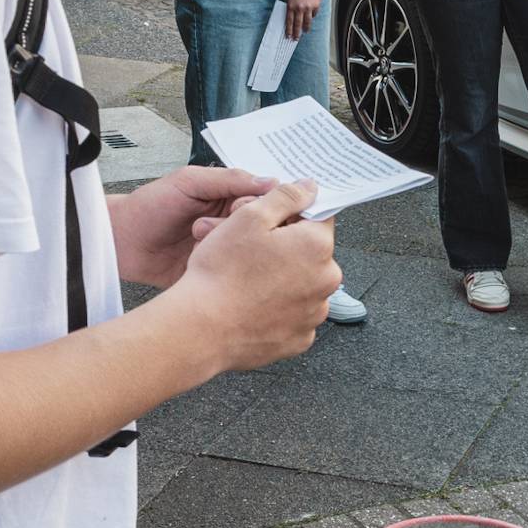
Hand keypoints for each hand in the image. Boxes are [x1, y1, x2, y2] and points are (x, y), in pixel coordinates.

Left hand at [109, 166, 275, 288]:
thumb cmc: (149, 205)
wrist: (121, 239)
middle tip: (211, 222)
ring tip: (196, 236)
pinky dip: (218, 266)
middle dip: (237, 224)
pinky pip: (230, 275)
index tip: (240, 208)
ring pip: (248, 252)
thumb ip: (229, 179)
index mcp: (230, 198)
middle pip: (262, 229)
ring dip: (223, 244)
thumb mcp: (189, 182)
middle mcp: (231, 224)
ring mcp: (224, 250)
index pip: (267, 202)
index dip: (259, 206)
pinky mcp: (214, 273)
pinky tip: (198, 257)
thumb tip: (270, 181)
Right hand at [166, 180, 341, 371]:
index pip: (319, 218)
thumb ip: (286, 197)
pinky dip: (277, 309)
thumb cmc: (221, 273)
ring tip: (247, 281)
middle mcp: (326, 282)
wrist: (202, 328)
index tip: (270, 223)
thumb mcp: (249, 217)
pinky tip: (252, 305)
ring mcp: (314, 314)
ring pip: (303, 285)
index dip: (292, 215)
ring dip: (283, 279)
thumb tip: (309, 188)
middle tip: (250, 252)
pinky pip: (293, 315)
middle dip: (287, 249)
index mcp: (318, 247)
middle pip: (312, 253)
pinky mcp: (299, 339)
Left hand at [285, 0, 323, 38]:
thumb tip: (291, 16)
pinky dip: (312, 16)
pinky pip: (314, 14)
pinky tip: (311, 18)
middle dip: (296, 33)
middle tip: (296, 38)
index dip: (289, 30)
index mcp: (291, 6)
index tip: (288, 36)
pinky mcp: (316, 6)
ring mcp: (308, 8)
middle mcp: (299, 8)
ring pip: (307, 22)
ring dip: (306, 28)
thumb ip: (291, 6)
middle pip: (297, 24)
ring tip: (305, 31)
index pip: (289, 22)